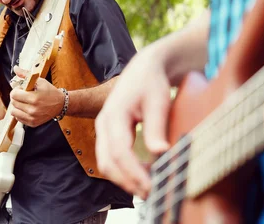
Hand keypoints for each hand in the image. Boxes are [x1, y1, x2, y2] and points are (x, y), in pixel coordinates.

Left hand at [9, 66, 64, 126]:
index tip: (21, 89)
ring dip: (17, 106)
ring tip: (24, 102)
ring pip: (14, 112)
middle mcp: (33, 110)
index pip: (14, 95)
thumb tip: (15, 68)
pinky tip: (27, 108)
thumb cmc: (49, 91)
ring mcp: (33, 118)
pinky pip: (18, 118)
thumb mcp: (39, 81)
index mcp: (34, 98)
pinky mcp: (32, 123)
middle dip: (16, 97)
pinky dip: (20, 113)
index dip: (16, 90)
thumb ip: (26, 75)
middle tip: (23, 95)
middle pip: (13, 103)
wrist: (60, 104)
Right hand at [95, 45, 172, 199]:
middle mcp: (104, 124)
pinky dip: (123, 171)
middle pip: (107, 162)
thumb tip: (160, 152)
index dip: (134, 172)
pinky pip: (110, 158)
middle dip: (127, 181)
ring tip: (148, 188)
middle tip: (151, 193)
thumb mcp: (158, 101)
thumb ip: (156, 127)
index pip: (119, 151)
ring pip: (106, 163)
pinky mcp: (108, 134)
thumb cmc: (151, 82)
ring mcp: (103, 129)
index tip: (151, 186)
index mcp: (114, 114)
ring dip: (124, 179)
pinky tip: (142, 176)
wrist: (144, 69)